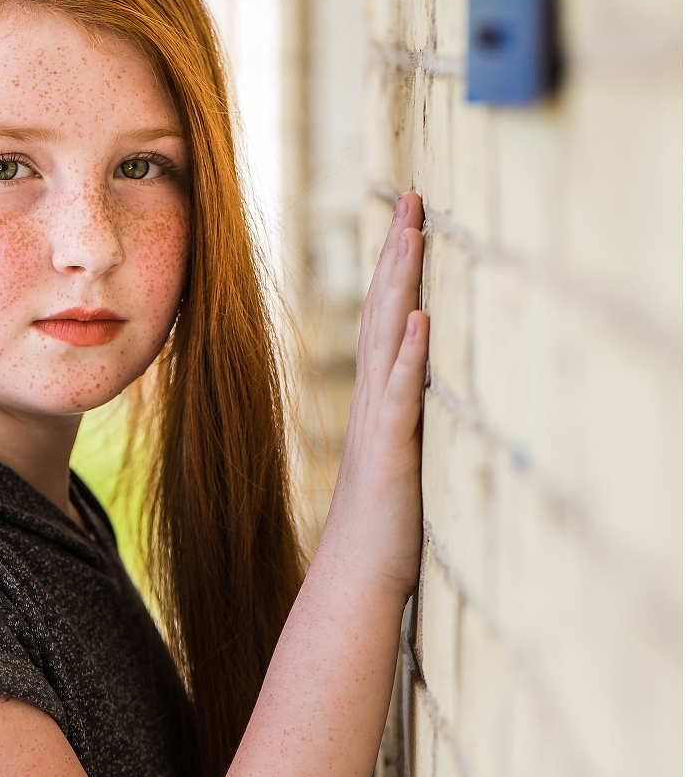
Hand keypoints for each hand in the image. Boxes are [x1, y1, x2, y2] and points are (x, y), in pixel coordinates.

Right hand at [324, 191, 428, 596]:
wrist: (357, 578)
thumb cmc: (385, 527)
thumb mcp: (400, 460)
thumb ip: (407, 420)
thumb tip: (419, 390)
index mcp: (379, 399)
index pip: (388, 318)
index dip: (398, 268)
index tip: (410, 219)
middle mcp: (375, 400)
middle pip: (385, 312)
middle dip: (399, 253)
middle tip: (411, 198)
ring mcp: (380, 423)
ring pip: (389, 340)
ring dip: (401, 286)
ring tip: (412, 236)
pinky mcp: (391, 452)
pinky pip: (400, 396)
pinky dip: (409, 357)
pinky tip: (419, 320)